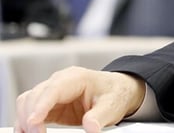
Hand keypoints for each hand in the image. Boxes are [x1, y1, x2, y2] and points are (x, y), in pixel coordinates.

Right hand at [15, 66, 145, 132]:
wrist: (117, 91)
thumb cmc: (113, 94)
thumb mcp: (112, 105)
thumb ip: (100, 116)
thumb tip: (91, 127)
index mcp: (75, 78)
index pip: (53, 90)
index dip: (40, 105)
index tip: (33, 121)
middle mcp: (59, 82)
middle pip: (34, 96)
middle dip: (30, 116)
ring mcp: (52, 93)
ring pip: (27, 102)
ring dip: (24, 119)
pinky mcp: (49, 105)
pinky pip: (30, 111)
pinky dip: (25, 122)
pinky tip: (27, 132)